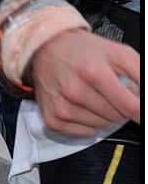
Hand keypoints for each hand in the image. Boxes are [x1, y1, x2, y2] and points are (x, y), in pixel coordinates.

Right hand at [27, 29, 141, 135]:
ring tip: (97, 96)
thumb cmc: (82, 51)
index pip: (129, 106)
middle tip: (113, 92)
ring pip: (103, 125)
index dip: (141, 112)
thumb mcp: (118, 53)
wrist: (46, 50)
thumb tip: (146, 97)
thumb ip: (140, 73)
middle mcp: (75, 92)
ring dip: (105, 114)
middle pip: (117, 116)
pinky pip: (85, 132)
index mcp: (93, 73)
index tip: (141, 113)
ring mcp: (62, 107)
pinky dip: (90, 123)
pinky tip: (84, 107)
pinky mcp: (53, 118)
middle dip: (121, 105)